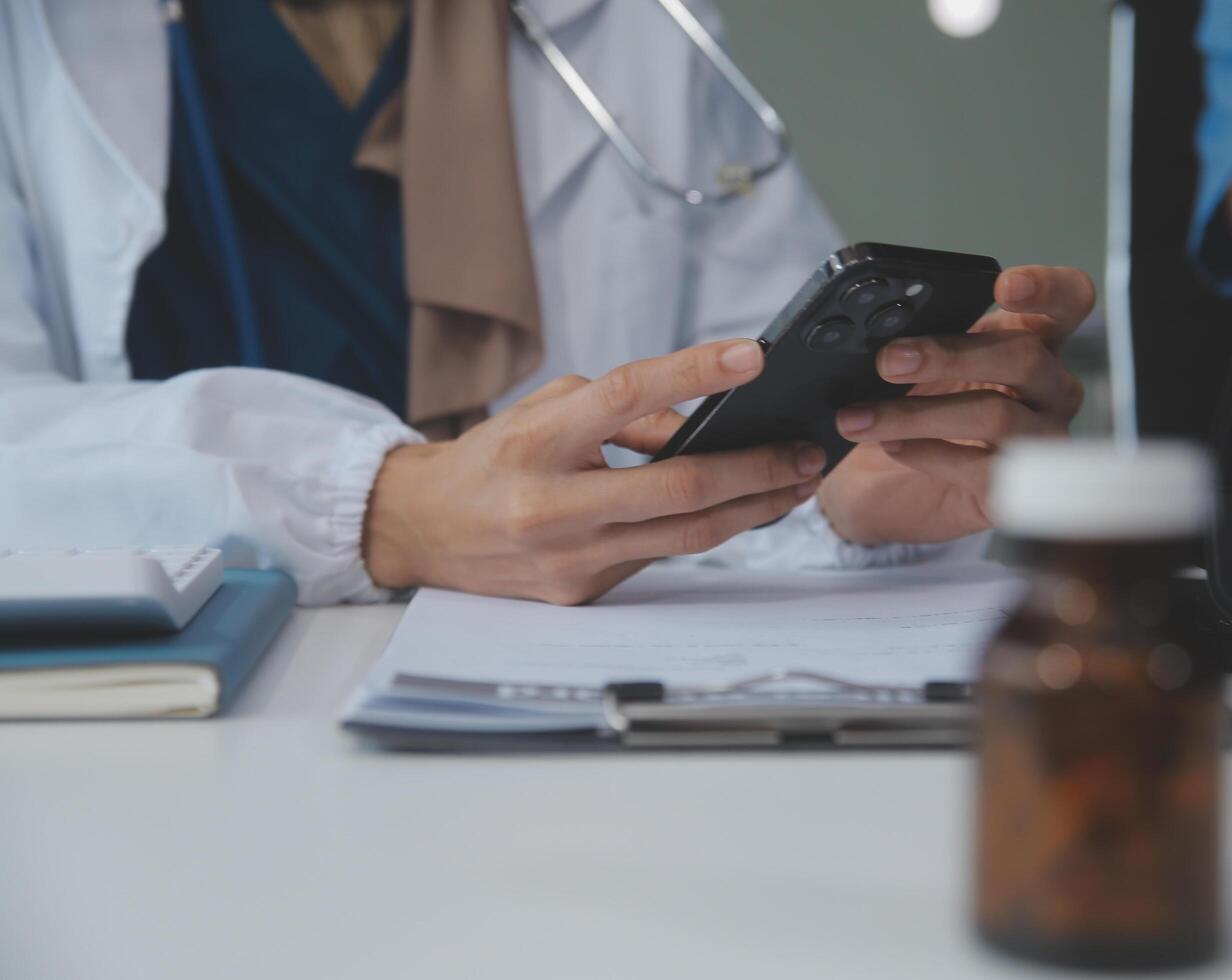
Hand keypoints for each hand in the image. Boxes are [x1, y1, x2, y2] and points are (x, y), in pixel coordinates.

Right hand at [363, 340, 825, 603]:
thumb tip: (703, 422)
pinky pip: (659, 555)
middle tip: (804, 450)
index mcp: (536, 441)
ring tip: (793, 483)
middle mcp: (551, 504)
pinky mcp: (581, 593)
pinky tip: (741, 510)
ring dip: (752, 509)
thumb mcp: (543, 412)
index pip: (624, 396)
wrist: (422, 532)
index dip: (693, 372)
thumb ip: (621, 415)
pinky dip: (704, 530)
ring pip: (685, 534)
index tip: (753, 357)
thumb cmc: (491, 460)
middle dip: (755, 468)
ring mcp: (568, 558)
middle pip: (677, 487)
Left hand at [817, 265, 1091, 544]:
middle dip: (950, 355)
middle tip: (889, 361)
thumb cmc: (910, 410)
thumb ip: (914, 341)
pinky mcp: (1016, 488)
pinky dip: (930, 454)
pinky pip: (983, 469)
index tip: (1002, 286)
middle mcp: (1048, 388)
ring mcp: (1040, 440)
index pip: (1069, 301)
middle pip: (1024, 357)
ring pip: (998, 415)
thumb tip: (882, 335)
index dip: (1048, 287)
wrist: (883, 484)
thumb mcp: (911, 365)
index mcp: (1030, 338)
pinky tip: (893, 447)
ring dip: (918, 414)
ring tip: (862, 416)